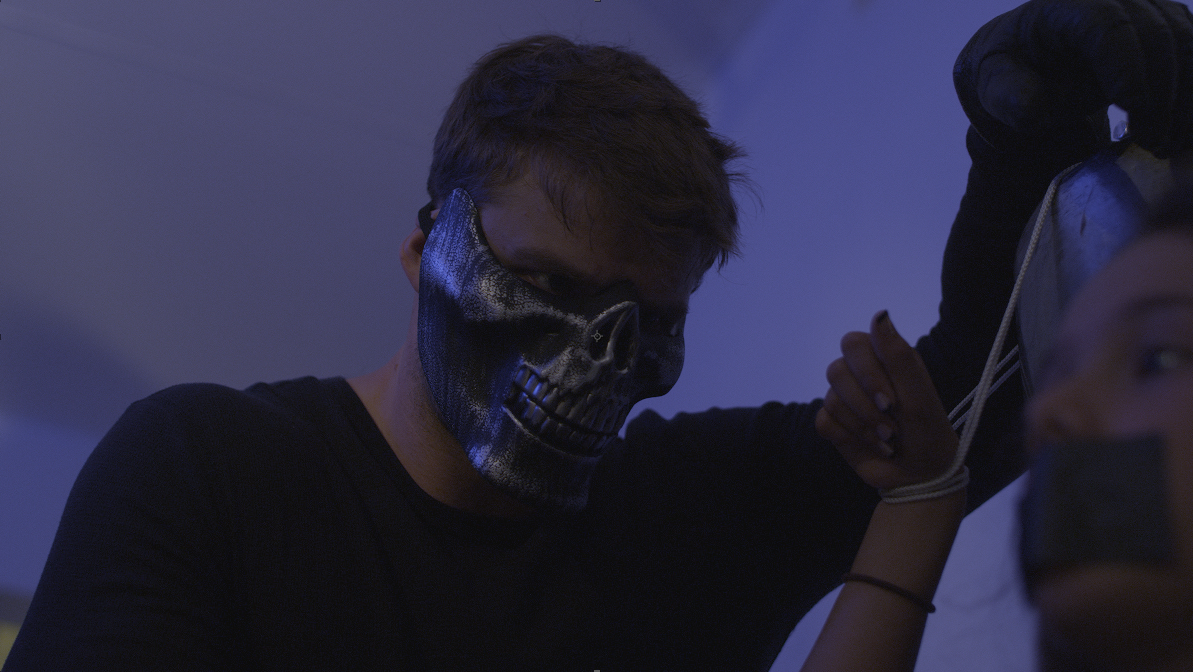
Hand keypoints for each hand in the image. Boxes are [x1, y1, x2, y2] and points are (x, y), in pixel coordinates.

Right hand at [816, 311, 958, 490]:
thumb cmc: (928, 431)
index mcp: (883, 357)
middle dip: (864, 403)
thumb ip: (898, 354)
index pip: (853, 343)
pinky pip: (824, 421)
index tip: (892, 400)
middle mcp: (860, 373)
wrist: (922, 475)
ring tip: (888, 439)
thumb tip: (879, 313)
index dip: (867, 372)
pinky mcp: (834, 424)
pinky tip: (873, 445)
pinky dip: (850, 437)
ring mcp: (844, 398)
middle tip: (891, 424)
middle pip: (836, 370)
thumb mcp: (918, 394)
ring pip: (830, 398)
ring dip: (863, 425)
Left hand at [954, 0, 1192, 157]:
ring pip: (1185, 42)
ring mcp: (1146, 10)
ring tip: (1164, 143)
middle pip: (1156, 34)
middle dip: (1159, 91)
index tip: (1132, 107)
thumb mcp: (992, 86)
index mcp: (1065, 6)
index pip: (1107, 26)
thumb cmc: (1010, 74)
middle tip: (1152, 140)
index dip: (1126, 65)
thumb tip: (1036, 110)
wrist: (1029, 68)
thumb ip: (1010, 96)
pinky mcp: (1167, 29)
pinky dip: (1191, 94)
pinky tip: (1179, 130)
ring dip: (1182, 96)